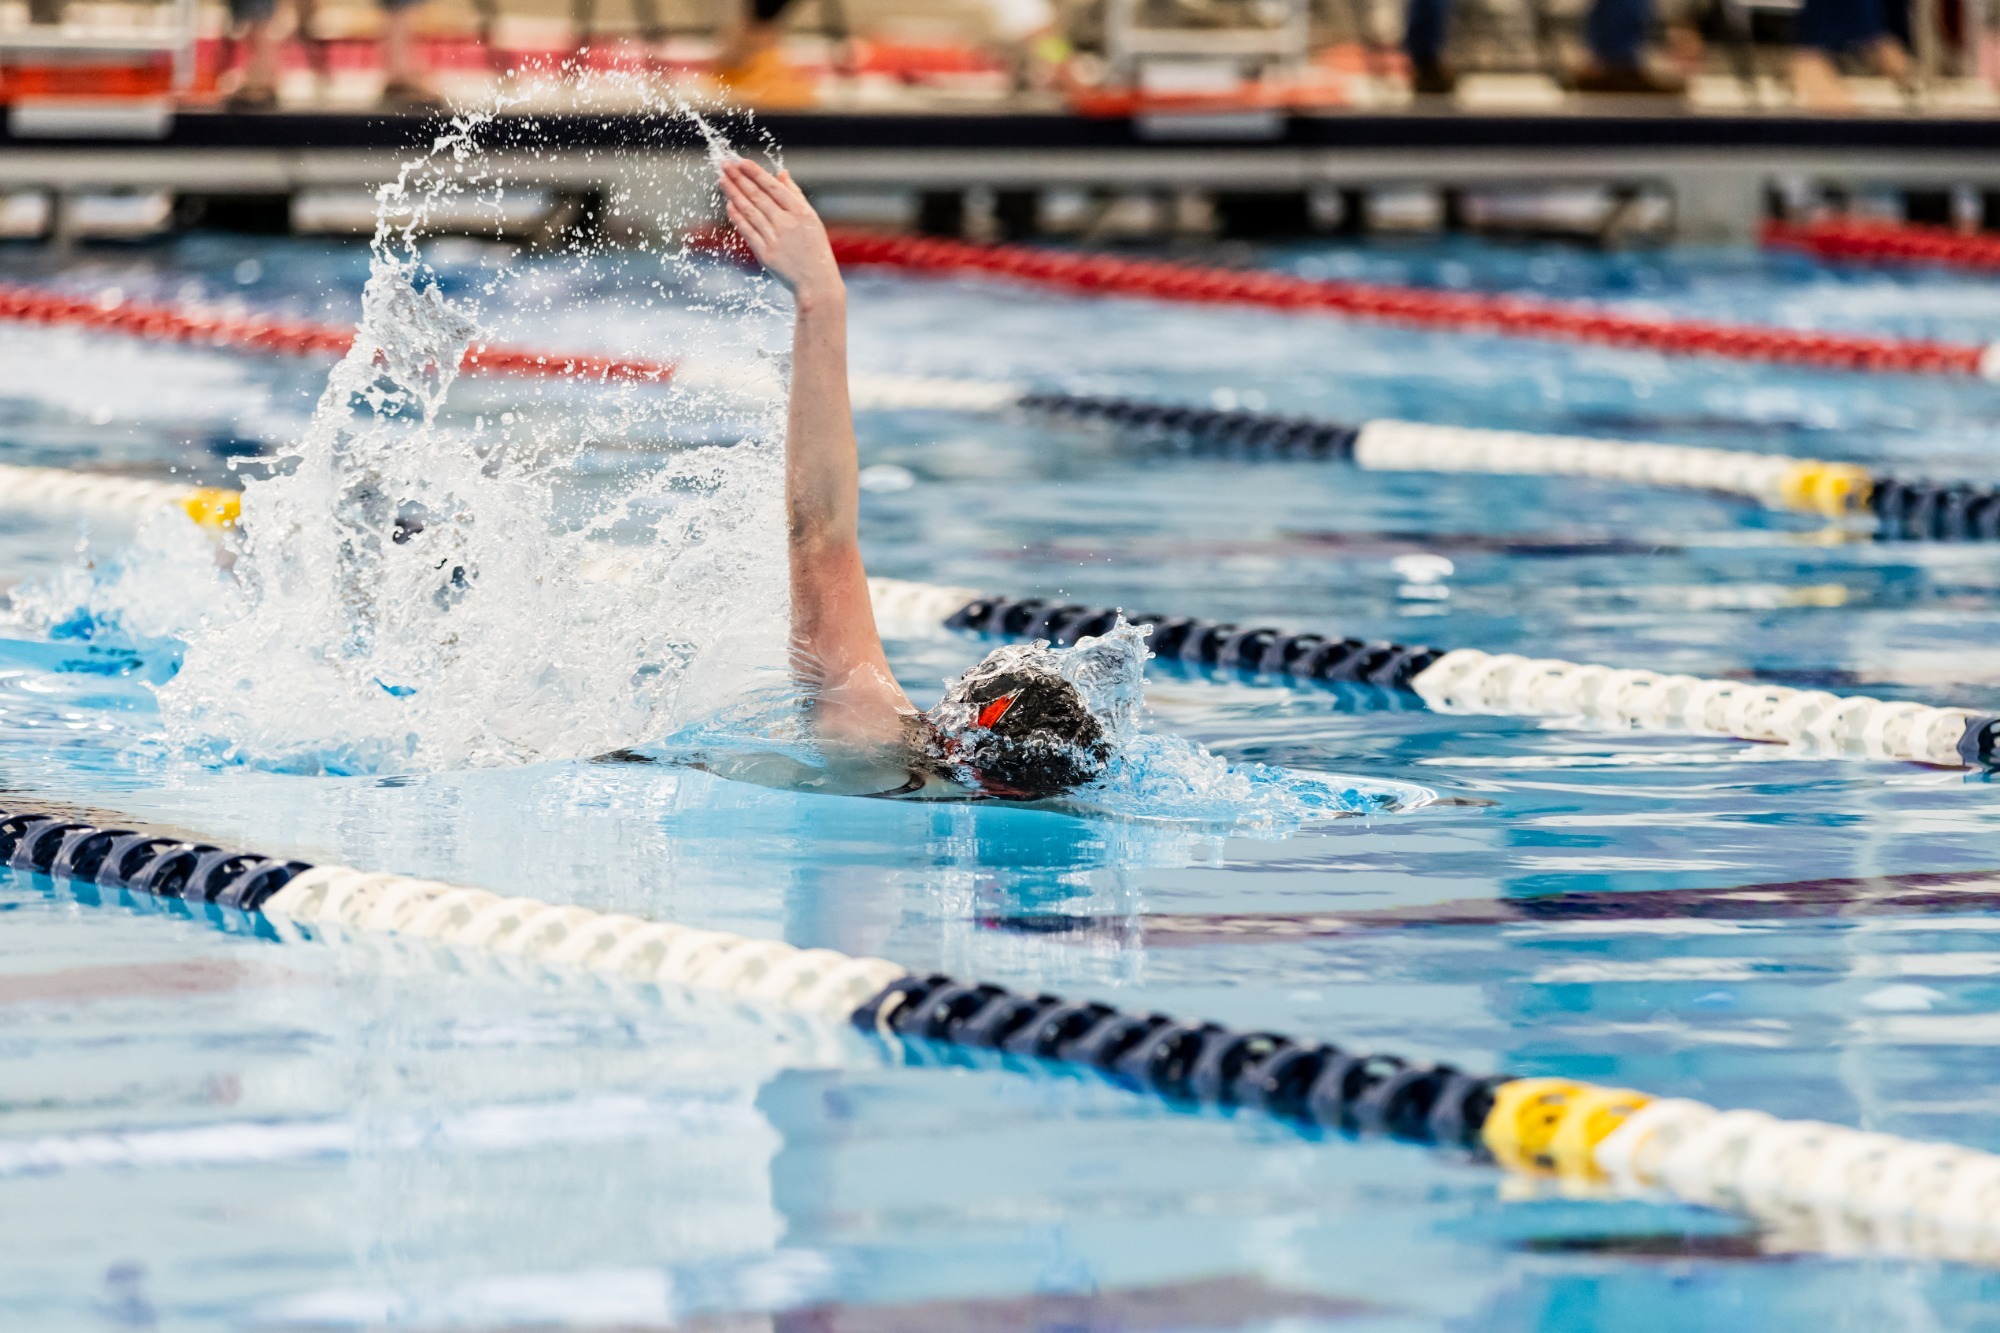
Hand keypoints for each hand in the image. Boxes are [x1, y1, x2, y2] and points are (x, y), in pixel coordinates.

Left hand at [718, 158, 842, 306]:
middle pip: (758, 197)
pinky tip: (728, 205)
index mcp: (801, 213)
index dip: (755, 174)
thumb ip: (796, 195)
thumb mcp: (812, 219)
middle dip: (739, 179)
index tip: (741, 162)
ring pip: (750, 212)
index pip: (773, 188)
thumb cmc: (815, 249)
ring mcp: (776, 240)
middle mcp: (787, 224)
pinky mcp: (766, 255)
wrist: (816, 283)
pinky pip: (748, 232)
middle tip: (725, 165)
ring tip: (722, 181)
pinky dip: (737, 218)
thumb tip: (781, 174)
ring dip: (734, 194)